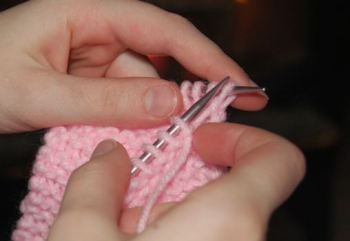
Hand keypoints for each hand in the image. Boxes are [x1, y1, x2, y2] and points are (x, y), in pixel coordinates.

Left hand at [0, 0, 266, 132]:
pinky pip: (129, 99)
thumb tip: (169, 103)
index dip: (206, 56)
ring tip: (160, 137)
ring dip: (154, 113)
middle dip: (188, 90)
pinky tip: (133, 134)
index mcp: (90, 11)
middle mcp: (101, 30)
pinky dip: (136, 119)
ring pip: (146, 86)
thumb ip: (104, 100)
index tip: (237, 83)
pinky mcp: (97, 81)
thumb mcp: (39, 92)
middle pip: (162, 59)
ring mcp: (100, 58)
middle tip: (216, 119)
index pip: (163, 30)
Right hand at [47, 123, 304, 240]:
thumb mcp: (81, 237)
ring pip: (221, 219)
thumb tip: (109, 157)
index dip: (244, 137)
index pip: (278, 159)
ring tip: (130, 218)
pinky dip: (180, 231)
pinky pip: (212, 238)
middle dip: (191, 176)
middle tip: (149, 179)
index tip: (201, 138)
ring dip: (177, 209)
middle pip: (241, 188)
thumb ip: (96, 183)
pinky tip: (136, 237)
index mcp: (227, 226)